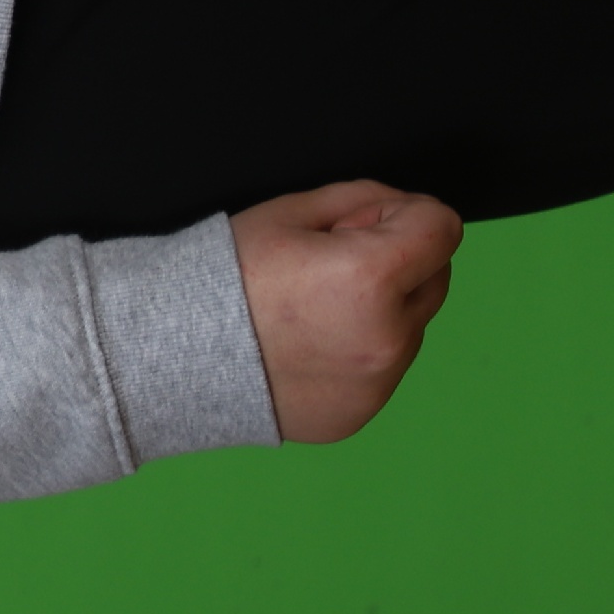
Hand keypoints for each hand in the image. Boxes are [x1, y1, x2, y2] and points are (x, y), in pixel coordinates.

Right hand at [231, 181, 461, 442]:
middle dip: (400, 261)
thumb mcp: (289, 212)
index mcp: (371, 277)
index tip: (367, 222)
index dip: (407, 213)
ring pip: (411, 328)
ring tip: (313, 311)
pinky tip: (307, 347)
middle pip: (436, 278)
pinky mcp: (361, 413)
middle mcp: (387, 337)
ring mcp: (377, 383)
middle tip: (333, 264)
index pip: (443, 228)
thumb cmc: (223, 275)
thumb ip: (361, 199)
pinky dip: (358, 353)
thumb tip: (403, 211)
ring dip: (383, 310)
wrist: (171, 352)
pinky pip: (383, 370)